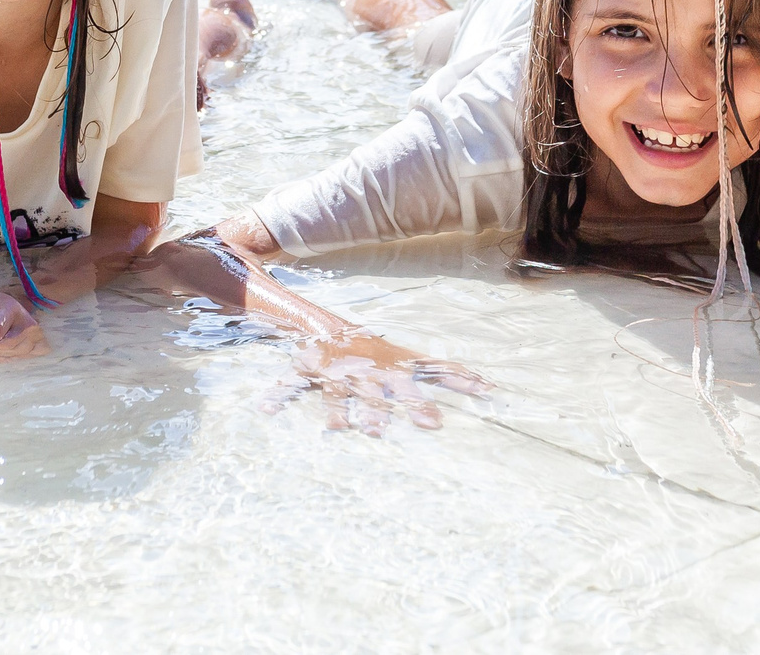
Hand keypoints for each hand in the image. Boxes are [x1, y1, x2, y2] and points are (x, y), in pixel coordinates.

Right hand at [263, 333, 489, 435]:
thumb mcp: (413, 359)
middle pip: (377, 391)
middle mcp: (364, 371)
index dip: (428, 398)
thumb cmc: (379, 353)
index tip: (442, 419)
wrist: (330, 328)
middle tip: (399, 429)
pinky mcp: (307, 372)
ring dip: (336, 411)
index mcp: (390, 369)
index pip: (415, 382)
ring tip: (338, 430)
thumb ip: (452, 373)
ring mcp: (334, 373)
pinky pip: (288, 384)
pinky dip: (276, 394)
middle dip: (386, 408)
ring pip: (335, 394)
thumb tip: (494, 388)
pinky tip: (265, 409)